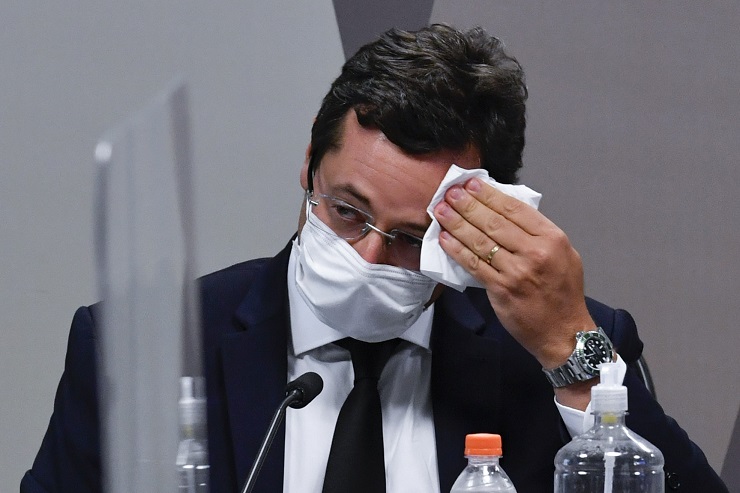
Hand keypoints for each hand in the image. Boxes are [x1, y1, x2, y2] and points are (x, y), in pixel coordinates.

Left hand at [433, 177, 594, 368]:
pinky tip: (445, 238)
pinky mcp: (501, 289)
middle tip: (449, 192)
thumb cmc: (562, 292)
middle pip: (494, 222)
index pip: (515, 209)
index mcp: (552, 238)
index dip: (489, 195)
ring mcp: (517, 271)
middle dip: (468, 204)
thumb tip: (505, 212)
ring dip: (457, 223)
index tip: (471, 184)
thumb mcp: (563, 254)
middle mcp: (535, 252)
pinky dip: (457, 250)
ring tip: (441, 210)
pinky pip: (473, 264)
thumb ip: (537, 233)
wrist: (563, 332)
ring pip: (480, 241)